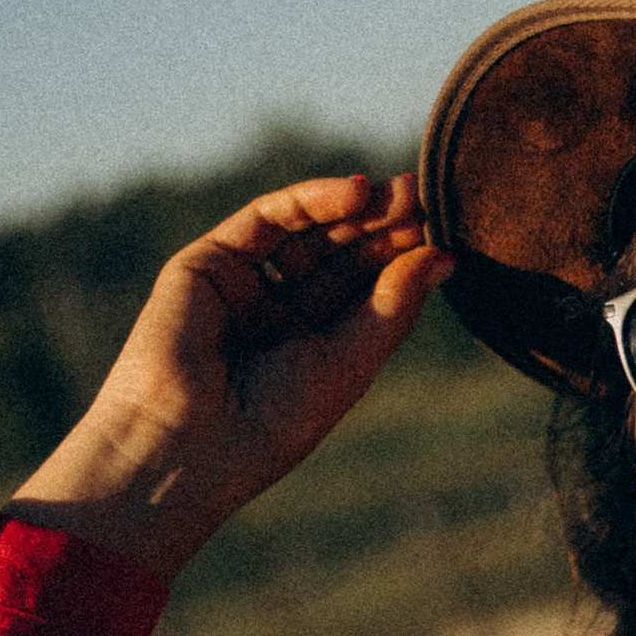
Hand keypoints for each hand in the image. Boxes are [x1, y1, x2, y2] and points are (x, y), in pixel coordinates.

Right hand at [1, 171, 452, 575]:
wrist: (189, 444)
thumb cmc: (272, 423)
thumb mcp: (350, 363)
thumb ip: (393, 305)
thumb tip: (446, 256)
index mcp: (310, 352)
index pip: (363, 294)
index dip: (401, 262)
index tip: (443, 235)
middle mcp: (276, 317)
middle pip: (339, 258)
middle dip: (382, 227)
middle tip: (426, 196)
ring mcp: (242, 287)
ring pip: (307, 233)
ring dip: (355, 209)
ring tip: (401, 192)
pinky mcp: (209, 262)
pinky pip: (268, 218)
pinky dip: (312, 200)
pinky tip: (356, 193)